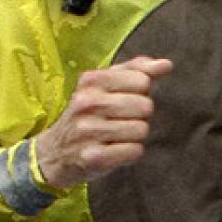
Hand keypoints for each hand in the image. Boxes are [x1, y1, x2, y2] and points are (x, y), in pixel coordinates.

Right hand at [36, 56, 172, 188]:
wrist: (54, 152)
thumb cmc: (89, 114)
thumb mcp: (105, 85)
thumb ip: (137, 70)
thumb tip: (166, 64)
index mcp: (91, 80)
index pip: (142, 81)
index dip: (140, 93)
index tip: (124, 99)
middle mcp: (86, 103)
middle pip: (145, 106)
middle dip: (140, 115)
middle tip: (120, 121)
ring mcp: (87, 130)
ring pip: (141, 130)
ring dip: (135, 136)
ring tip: (116, 136)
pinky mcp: (92, 157)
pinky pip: (135, 151)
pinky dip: (131, 153)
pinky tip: (114, 150)